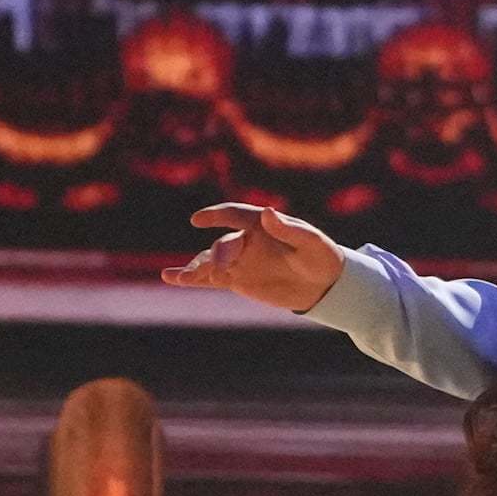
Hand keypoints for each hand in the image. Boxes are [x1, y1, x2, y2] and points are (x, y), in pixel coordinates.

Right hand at [160, 202, 343, 310]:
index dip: (217, 216)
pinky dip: (193, 278)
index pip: (234, 215)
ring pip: (211, 261)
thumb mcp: (311, 243)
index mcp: (261, 224)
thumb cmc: (321, 257)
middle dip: (217, 256)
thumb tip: (268, 211)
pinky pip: (210, 278)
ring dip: (194, 268)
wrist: (324, 284)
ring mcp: (239, 260)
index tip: (199, 220)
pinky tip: (172, 278)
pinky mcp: (236, 279)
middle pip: (223, 245)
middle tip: (217, 268)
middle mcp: (245, 239)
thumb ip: (289, 229)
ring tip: (175, 277)